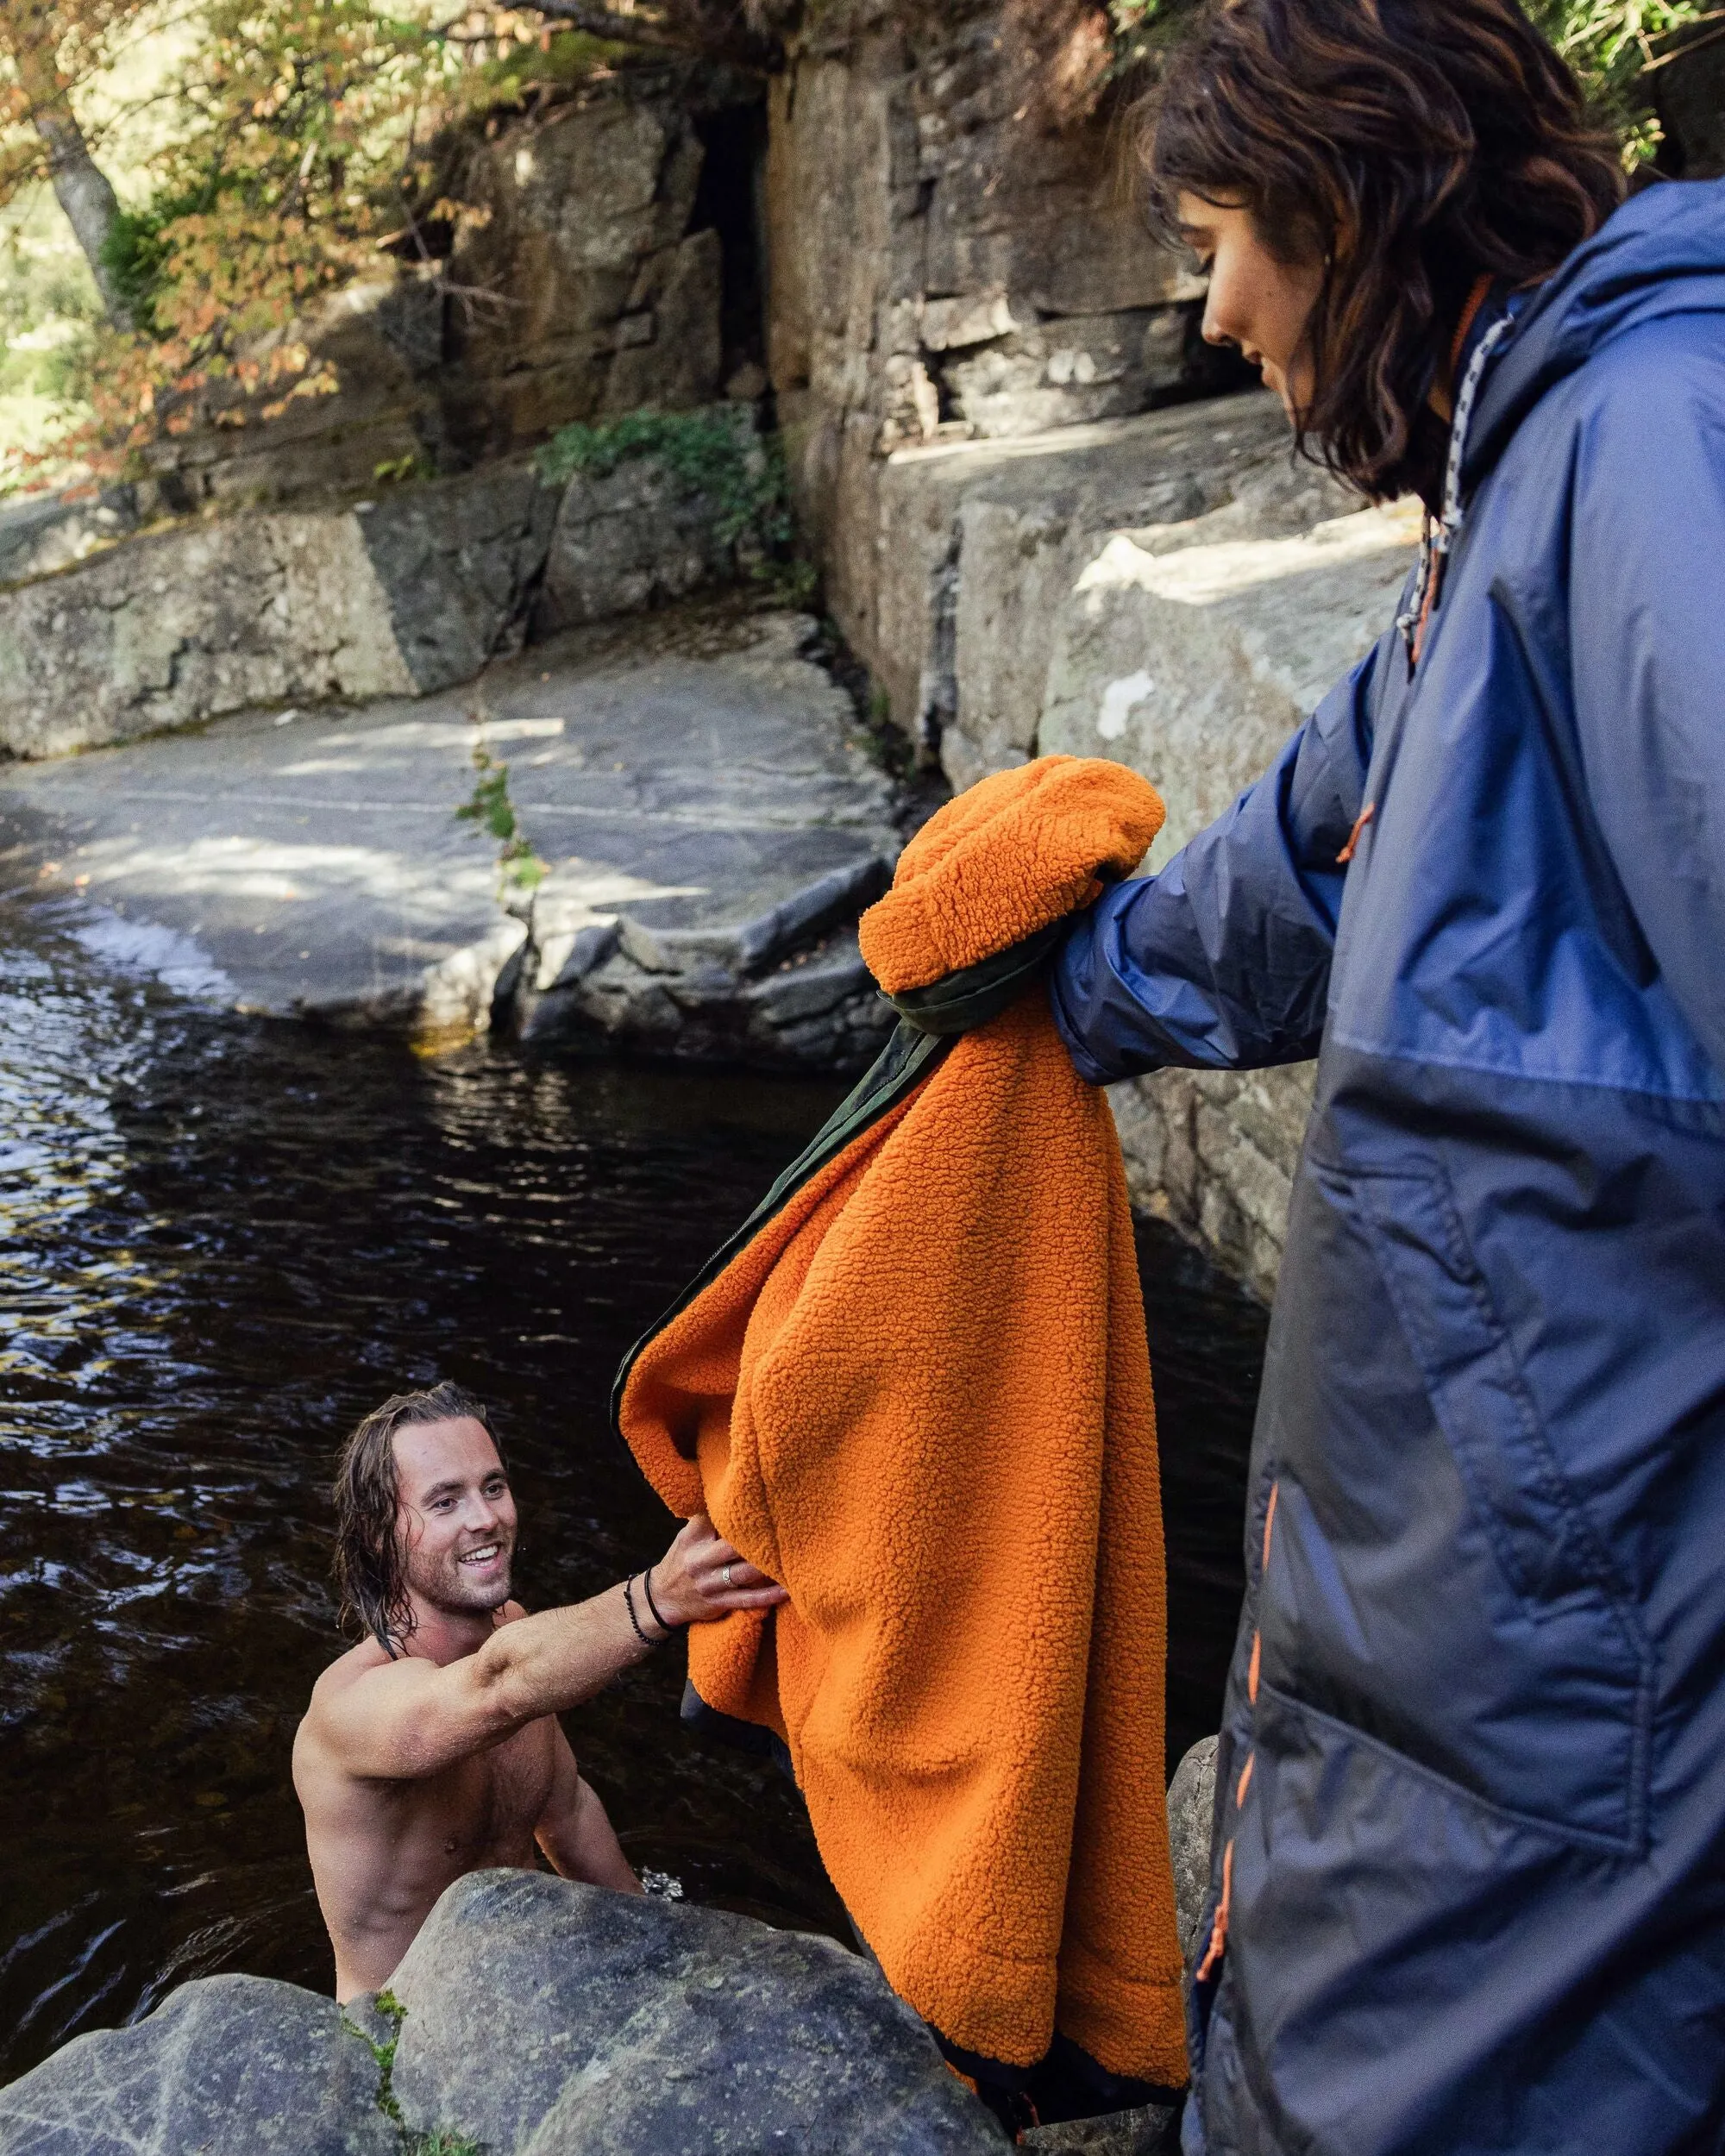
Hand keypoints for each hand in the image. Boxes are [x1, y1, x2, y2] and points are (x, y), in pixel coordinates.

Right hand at [649, 1514, 786, 1628]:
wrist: (662, 1596)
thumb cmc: (684, 1557)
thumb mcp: (688, 1534)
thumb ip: (709, 1518)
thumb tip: (736, 1494)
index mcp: (694, 1537)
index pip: (716, 1518)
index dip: (739, 1513)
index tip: (765, 1502)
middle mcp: (699, 1560)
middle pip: (733, 1547)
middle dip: (759, 1541)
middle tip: (788, 1532)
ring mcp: (709, 1583)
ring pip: (743, 1574)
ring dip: (768, 1568)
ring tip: (792, 1559)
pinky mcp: (718, 1603)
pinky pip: (747, 1600)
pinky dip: (768, 1596)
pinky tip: (786, 1590)